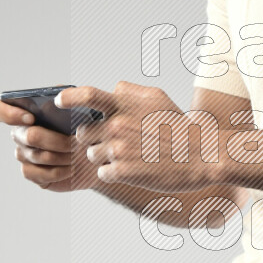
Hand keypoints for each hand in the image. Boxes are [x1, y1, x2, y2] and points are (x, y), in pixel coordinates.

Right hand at [0, 99, 99, 192]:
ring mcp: (24, 154)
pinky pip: (38, 173)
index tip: (30, 118)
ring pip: (35, 155)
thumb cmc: (87, 127)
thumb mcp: (82, 108)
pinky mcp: (32, 173)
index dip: (8, 114)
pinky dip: (58, 171)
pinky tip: (71, 169)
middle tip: (73, 143)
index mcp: (26, 112)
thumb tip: (53, 102)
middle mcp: (20, 133)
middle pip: (27, 135)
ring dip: (61, 156)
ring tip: (77, 155)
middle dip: (54, 139)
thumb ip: (67, 99)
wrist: (98, 154)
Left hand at [58, 81, 226, 192]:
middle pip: (84, 133)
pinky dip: (115, 174)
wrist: (202, 156)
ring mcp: (119, 149)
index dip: (69, 99)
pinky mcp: (122, 172)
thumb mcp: (159, 99)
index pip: (86, 95)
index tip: (60, 102)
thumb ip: (132, 92)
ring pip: (92, 156)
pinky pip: (103, 174)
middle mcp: (117, 125)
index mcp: (124, 105)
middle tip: (119, 142)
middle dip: (96, 138)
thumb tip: (114, 88)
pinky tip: (135, 170)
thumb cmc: (180, 128)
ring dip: (107, 159)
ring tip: (133, 157)